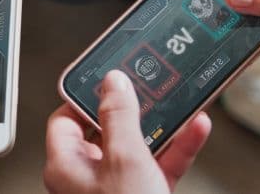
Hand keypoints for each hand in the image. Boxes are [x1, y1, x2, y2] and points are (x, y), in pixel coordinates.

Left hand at [44, 71, 209, 193]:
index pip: (66, 118)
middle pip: (107, 128)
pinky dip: (177, 147)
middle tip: (149, 87)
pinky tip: (194, 128)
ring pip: (137, 145)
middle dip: (134, 108)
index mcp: (66, 165)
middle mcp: (87, 176)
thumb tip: (112, 82)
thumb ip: (118, 116)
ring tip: (178, 102)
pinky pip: (159, 164)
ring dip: (161, 125)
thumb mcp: (124, 158)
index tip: (108, 77)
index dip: (86, 95)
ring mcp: (116, 187)